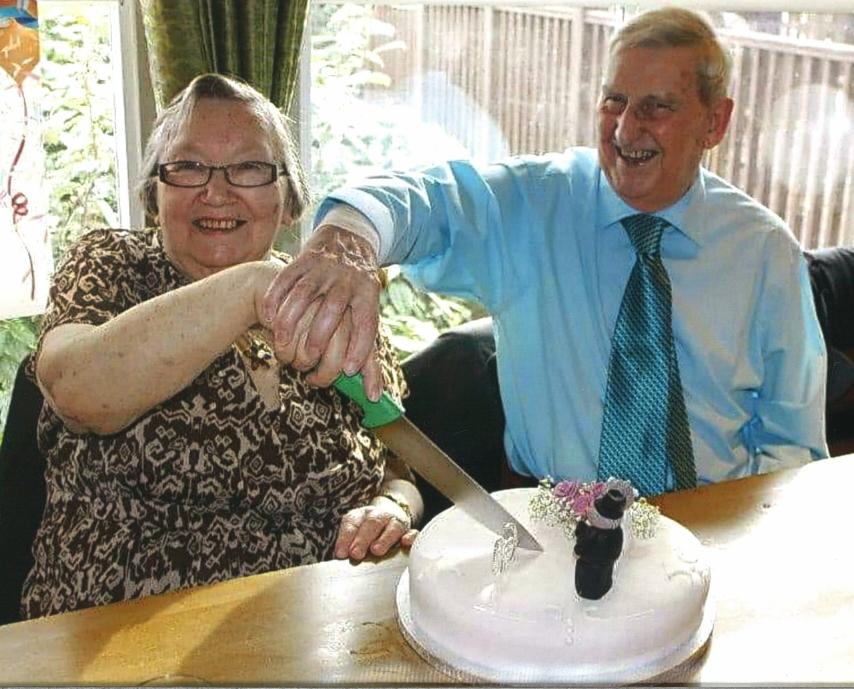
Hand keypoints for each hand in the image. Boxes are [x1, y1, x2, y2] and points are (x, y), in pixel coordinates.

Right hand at [262, 225, 382, 398]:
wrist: (347, 241)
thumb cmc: (357, 294)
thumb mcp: (369, 317)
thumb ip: (370, 357)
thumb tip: (374, 397)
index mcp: (368, 293)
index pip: (366, 322)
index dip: (359, 347)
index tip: (347, 369)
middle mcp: (347, 280)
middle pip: (332, 309)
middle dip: (319, 337)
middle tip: (310, 360)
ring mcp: (323, 269)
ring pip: (303, 295)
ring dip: (291, 322)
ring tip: (283, 345)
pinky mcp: (302, 261)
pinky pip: (285, 281)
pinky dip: (275, 300)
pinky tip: (269, 320)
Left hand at [334, 496, 418, 559]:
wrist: (389, 520)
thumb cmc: (367, 534)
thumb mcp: (354, 535)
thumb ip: (348, 546)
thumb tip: (341, 559)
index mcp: (360, 516)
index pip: (352, 523)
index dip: (345, 538)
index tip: (341, 554)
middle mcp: (379, 516)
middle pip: (372, 523)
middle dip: (363, 539)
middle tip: (356, 554)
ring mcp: (396, 522)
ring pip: (393, 527)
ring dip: (384, 539)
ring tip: (376, 551)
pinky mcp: (410, 532)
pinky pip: (413, 532)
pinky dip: (410, 537)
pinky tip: (405, 543)